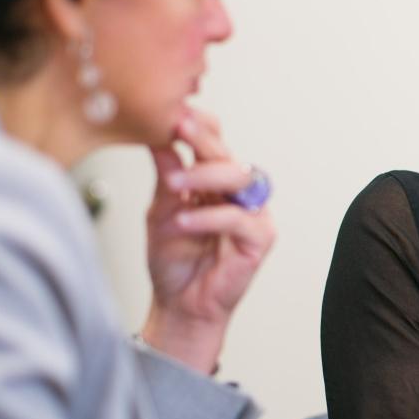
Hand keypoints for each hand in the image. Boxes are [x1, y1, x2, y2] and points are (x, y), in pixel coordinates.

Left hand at [140, 110, 274, 372]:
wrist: (180, 306)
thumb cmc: (174, 261)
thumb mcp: (160, 210)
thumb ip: (166, 175)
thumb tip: (157, 136)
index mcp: (216, 181)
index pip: (214, 141)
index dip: (197, 125)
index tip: (170, 112)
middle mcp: (238, 193)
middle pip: (228, 154)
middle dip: (202, 138)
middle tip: (177, 125)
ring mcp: (253, 213)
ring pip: (239, 178)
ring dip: (205, 176)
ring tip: (174, 184)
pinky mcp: (260, 238)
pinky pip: (238, 218)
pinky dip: (209, 217)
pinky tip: (183, 222)